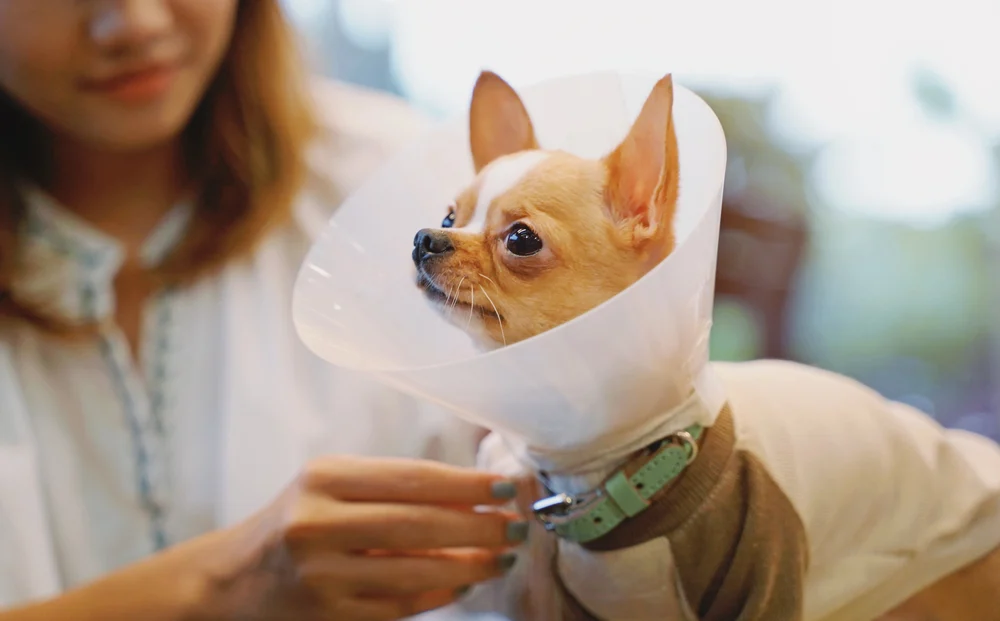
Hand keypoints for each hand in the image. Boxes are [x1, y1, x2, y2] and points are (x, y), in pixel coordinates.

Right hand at [201, 456, 526, 620]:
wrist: (234, 578)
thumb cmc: (297, 519)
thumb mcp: (334, 486)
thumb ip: (395, 486)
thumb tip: (475, 492)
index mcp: (324, 478)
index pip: (413, 478)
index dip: (469, 483)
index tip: (509, 487)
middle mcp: (318, 523)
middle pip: (420, 524)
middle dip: (480, 526)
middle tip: (516, 527)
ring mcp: (323, 575)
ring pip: (416, 571)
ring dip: (470, 565)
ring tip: (501, 557)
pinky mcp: (329, 615)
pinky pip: (400, 605)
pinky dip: (439, 594)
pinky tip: (464, 583)